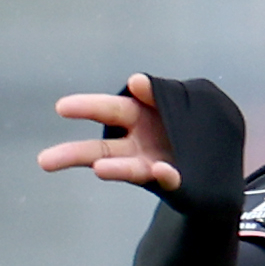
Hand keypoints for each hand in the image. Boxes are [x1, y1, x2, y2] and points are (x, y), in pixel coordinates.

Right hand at [37, 74, 179, 191]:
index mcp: (136, 117)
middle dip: (74, 154)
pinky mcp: (174, 183)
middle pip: (99, 150)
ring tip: (99, 170)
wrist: (220, 160)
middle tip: (44, 161)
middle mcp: (136, 146)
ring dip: (114, 170)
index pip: (106, 110)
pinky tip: (163, 171)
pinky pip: (171, 181)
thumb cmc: (191, 123)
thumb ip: (158, 94)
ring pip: (128, 170)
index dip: (85, 107)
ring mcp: (152, 166)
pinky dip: (167, 176)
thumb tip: (136, 81)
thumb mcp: (178, 101)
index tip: (61, 108)